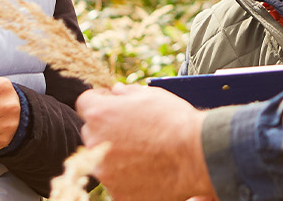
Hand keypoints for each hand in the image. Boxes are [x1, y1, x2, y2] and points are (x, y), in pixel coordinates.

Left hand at [77, 84, 214, 200]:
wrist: (197, 155)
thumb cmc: (175, 121)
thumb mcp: (151, 95)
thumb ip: (125, 92)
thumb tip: (115, 91)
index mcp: (99, 114)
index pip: (85, 103)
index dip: (100, 101)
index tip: (113, 105)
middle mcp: (95, 143)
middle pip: (92, 132)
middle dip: (107, 130)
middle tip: (135, 132)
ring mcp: (104, 172)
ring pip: (103, 160)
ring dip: (116, 155)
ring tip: (145, 153)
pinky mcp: (117, 193)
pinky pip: (117, 182)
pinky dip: (128, 178)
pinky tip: (148, 171)